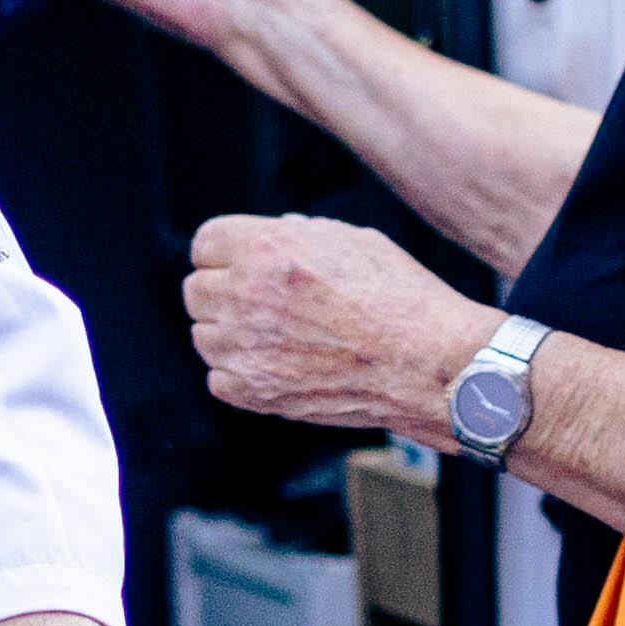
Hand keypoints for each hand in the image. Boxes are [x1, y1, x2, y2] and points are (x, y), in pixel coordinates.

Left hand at [185, 210, 482, 442]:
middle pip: (195, 289)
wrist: (428, 363)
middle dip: (224, 291)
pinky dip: (240, 374)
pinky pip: (218, 378)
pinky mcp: (254, 392)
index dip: (226, 252)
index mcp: (266, 248)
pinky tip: (276, 366)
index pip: (204, 243)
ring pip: (203, 335)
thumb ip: (298, 235)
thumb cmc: (400, 298)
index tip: (242, 263)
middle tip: (261, 302)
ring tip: (275, 336)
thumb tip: (274, 233)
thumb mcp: (351, 239)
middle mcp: (247, 295)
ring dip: (230, 333)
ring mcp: (246, 348)